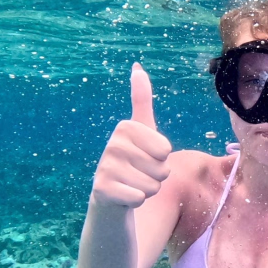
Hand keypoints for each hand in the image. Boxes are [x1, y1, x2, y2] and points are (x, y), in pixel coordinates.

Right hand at [91, 63, 171, 208]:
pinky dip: (136, 201)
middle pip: (161, 168)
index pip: (166, 149)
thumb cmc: (133, 161)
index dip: (162, 159)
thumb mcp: (141, 130)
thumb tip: (137, 66)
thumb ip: (141, 100)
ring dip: (147, 190)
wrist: (110, 196)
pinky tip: (124, 196)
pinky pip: (139, 197)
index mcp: (125, 127)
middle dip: (156, 177)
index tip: (145, 157)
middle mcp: (112, 144)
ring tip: (131, 184)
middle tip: (138, 174)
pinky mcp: (102, 190)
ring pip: (152, 185)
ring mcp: (105, 167)